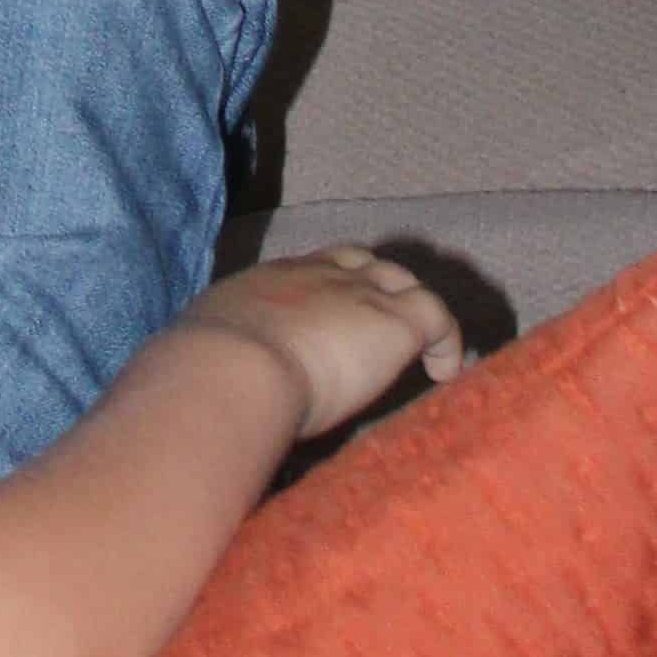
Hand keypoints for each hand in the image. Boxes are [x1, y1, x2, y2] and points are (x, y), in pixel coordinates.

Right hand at [187, 247, 465, 442]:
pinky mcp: (395, 319)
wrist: (233, 367)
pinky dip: (446, 342)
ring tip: (424, 352)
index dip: (332, 287)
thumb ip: (224, 363)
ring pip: (401, 282)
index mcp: (270, 282)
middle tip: (381, 327)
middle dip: (375, 288)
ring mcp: (359, 292)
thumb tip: (214, 393)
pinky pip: (437, 316)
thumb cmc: (210, 373)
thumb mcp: (210, 353)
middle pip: (360, 263)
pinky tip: (444, 373)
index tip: (336, 319)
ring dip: (410, 312)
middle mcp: (317, 276)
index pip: (313, 269)